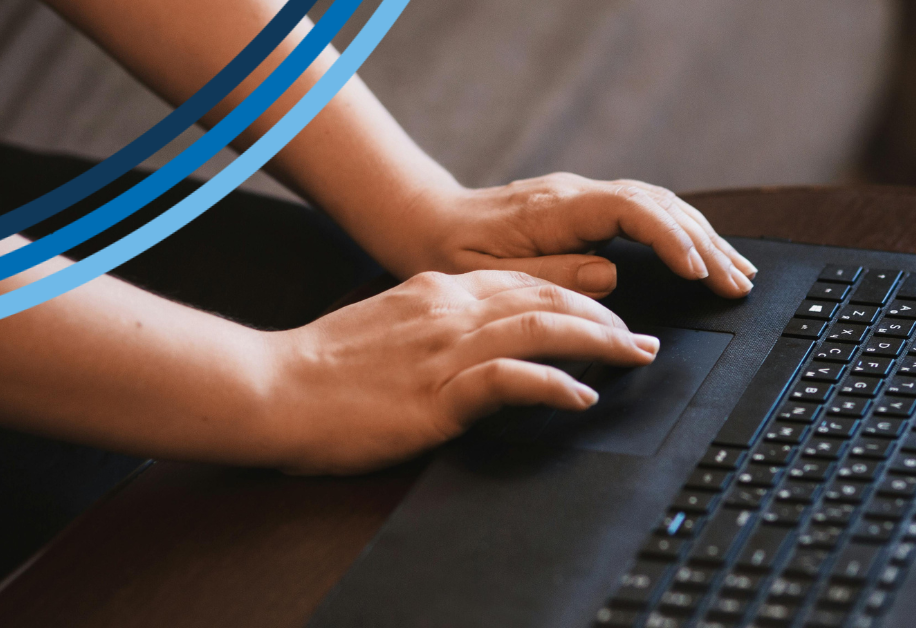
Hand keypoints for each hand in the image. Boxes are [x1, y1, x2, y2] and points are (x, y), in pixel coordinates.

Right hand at [260, 270, 657, 474]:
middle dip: (605, 318)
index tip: (610, 316)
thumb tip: (482, 341)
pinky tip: (581, 398)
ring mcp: (445, 350)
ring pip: (543, 328)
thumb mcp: (389, 327)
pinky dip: (554, 385)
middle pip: (548, 298)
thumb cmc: (323, 368)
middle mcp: (450, 309)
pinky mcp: (437, 393)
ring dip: (600, 342)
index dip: (578, 297)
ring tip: (634, 358)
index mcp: (439, 292)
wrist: (271, 387)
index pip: (527, 282)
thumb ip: (437, 324)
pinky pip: (511, 380)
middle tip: (644, 341)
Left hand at [371, 173, 758, 298]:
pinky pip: (648, 214)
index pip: (631, 210)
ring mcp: (585, 198)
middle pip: (658, 206)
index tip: (697, 273)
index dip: (670, 239)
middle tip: (739, 284)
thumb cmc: (450, 253)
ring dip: (703, 238)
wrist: (426, 222)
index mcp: (555, 207)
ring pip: (660, 206)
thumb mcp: (487, 277)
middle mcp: (577, 194)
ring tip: (739, 273)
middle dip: (705, 245)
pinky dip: (682, 234)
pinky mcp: (588, 210)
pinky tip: (704, 255)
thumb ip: (550, 276)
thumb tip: (610, 275)